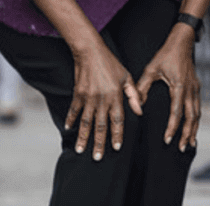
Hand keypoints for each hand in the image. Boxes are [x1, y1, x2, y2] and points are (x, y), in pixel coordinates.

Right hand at [66, 41, 142, 160]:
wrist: (91, 52)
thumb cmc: (111, 64)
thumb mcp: (127, 77)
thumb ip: (133, 95)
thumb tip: (140, 111)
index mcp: (116, 96)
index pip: (117, 120)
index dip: (117, 134)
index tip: (117, 147)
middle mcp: (102, 99)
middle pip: (101, 125)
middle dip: (99, 143)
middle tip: (97, 158)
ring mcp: (88, 98)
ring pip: (86, 122)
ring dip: (83, 137)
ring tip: (81, 150)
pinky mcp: (77, 94)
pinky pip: (74, 111)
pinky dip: (71, 120)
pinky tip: (69, 130)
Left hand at [136, 26, 200, 151]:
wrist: (183, 41)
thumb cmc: (167, 54)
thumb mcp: (152, 69)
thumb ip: (143, 87)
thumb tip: (136, 104)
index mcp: (179, 86)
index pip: (177, 112)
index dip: (173, 127)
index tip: (168, 140)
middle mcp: (190, 89)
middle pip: (191, 117)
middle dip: (186, 133)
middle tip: (181, 148)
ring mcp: (195, 88)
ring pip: (197, 113)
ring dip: (194, 129)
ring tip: (190, 143)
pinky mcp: (196, 87)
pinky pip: (198, 107)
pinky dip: (196, 119)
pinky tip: (193, 126)